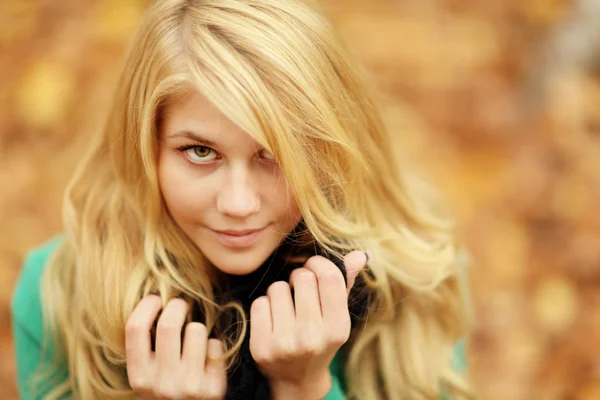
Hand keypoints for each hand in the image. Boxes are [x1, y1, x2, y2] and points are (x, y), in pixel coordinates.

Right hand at [125, 296, 227, 398]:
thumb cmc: (170, 386)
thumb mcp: (149, 374)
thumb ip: (147, 346)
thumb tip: (156, 301)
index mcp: (139, 378)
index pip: (136, 329)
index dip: (147, 306)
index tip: (156, 299)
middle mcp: (162, 384)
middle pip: (168, 324)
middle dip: (177, 306)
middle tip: (181, 305)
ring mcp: (189, 386)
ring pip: (196, 330)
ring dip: (196, 328)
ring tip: (195, 339)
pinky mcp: (213, 387)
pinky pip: (216, 344)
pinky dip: (214, 345)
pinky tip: (209, 358)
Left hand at [249, 251, 367, 399]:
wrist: (296, 379)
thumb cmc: (319, 337)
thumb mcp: (336, 315)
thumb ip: (345, 283)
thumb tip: (360, 254)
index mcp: (338, 328)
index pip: (329, 277)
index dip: (318, 263)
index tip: (313, 266)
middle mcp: (313, 337)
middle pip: (302, 278)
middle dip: (298, 277)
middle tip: (299, 289)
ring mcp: (285, 344)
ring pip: (277, 288)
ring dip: (280, 292)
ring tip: (286, 307)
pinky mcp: (261, 347)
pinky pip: (259, 303)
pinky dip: (264, 306)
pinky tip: (272, 319)